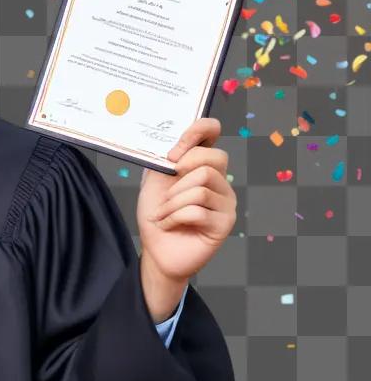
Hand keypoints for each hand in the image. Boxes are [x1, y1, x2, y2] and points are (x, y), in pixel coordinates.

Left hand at [137, 117, 236, 300]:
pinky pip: (198, 210)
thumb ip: (164, 159)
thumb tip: (174, 144)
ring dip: (173, 201)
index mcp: (203, 165)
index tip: (174, 149)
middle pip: (214, 159)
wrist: (156, 250)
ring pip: (203, 185)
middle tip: (165, 187)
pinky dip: (174, 216)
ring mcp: (226, 202)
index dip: (199, 130)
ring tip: (163, 213)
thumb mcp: (154, 181)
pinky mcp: (224, 223)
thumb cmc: (157, 215)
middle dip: (182, 170)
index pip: (213, 132)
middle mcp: (220, 181)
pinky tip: (169, 225)